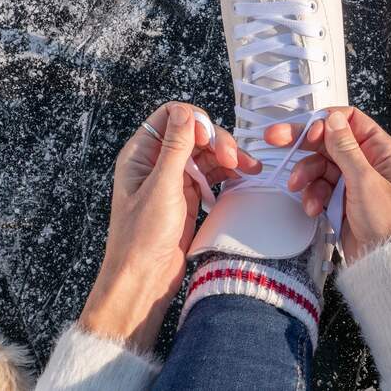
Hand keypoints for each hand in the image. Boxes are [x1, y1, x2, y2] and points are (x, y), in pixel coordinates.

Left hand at [79, 102, 259, 351]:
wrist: (143, 279)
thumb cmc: (141, 236)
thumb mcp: (161, 186)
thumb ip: (175, 147)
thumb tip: (185, 111)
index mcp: (141, 154)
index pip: (171, 117)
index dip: (195, 122)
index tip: (210, 141)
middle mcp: (156, 162)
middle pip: (194, 134)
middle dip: (217, 142)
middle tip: (234, 160)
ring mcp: (174, 180)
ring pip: (206, 155)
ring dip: (229, 157)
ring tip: (250, 169)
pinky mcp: (188, 197)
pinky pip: (211, 176)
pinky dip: (228, 174)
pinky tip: (242, 178)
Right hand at [264, 107, 390, 261]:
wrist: (385, 261)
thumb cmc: (388, 222)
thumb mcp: (365, 180)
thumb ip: (346, 148)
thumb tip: (333, 119)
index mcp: (380, 151)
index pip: (350, 121)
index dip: (326, 122)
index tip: (309, 132)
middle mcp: (366, 162)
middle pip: (329, 142)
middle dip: (303, 143)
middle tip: (275, 139)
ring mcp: (351, 181)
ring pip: (319, 166)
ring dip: (306, 175)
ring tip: (297, 186)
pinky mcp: (340, 200)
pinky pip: (318, 188)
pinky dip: (311, 195)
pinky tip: (312, 208)